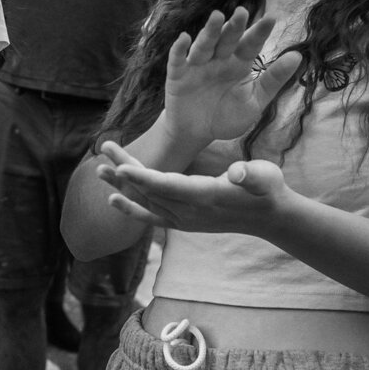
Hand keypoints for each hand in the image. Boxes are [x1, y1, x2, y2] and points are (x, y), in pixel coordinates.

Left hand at [93, 145, 290, 236]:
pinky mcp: (182, 222)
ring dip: (122, 185)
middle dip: (124, 169)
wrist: (269, 217)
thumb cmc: (267, 189)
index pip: (168, 186)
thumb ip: (252, 174)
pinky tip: (111, 199)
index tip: (120, 166)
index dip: (143, 177)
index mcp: (206, 196)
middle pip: (150, 189)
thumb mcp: (266, 176)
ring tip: (99, 168)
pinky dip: (130, 208)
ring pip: (146, 201)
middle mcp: (190, 211)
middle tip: (104, 147)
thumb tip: (238, 173)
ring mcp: (184, 219)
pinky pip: (151, 217)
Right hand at [161, 6, 302, 147]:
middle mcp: (218, 60)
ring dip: (209, 31)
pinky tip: (184, 38)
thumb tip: (297, 56)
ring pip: (204, 45)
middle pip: (227, 40)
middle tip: (242, 12)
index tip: (271, 18)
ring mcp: (197, 66)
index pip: (250, 45)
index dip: (259, 32)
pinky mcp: (178, 76)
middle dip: (234, 26)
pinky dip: (179, 49)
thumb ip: (273, 80)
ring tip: (217, 16)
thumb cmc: (227, 116)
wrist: (197, 133)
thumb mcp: (255, 101)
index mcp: (239, 64)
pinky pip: (177, 60)